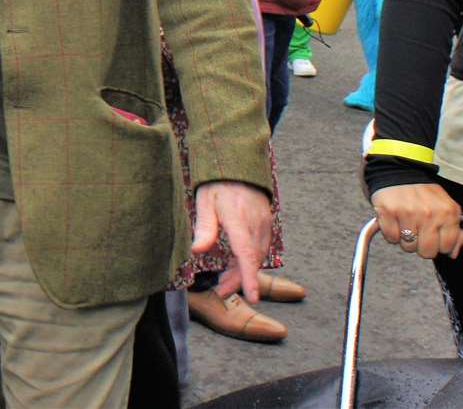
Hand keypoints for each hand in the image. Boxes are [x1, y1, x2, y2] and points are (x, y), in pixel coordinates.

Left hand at [193, 181, 272, 301]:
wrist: (239, 166)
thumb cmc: (218, 183)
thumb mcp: (205, 202)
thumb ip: (204, 228)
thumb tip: (197, 251)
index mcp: (238, 218)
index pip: (246, 253)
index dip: (249, 277)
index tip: (252, 297)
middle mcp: (255, 223)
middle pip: (252, 259)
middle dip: (240, 280)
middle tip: (222, 290)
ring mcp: (263, 223)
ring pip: (258, 255)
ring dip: (244, 271)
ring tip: (226, 281)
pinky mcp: (265, 223)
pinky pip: (260, 247)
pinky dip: (249, 259)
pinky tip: (236, 263)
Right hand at [372, 182, 462, 258]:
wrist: (398, 171)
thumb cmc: (422, 192)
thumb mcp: (446, 207)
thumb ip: (455, 231)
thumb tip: (453, 252)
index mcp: (447, 213)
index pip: (447, 247)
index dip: (439, 245)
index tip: (434, 237)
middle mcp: (429, 214)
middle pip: (426, 252)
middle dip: (422, 246)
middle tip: (419, 232)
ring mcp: (408, 213)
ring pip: (408, 246)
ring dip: (405, 239)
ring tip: (406, 223)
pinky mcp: (389, 212)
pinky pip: (391, 238)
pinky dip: (391, 233)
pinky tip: (395, 221)